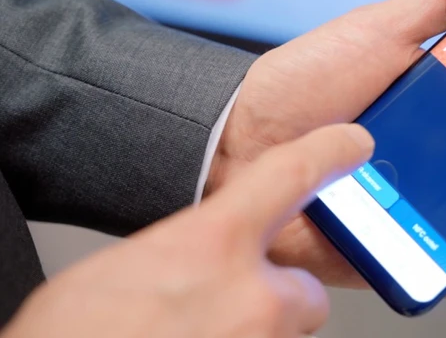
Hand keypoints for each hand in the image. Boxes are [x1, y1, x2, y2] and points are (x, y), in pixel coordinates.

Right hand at [1, 124, 373, 337]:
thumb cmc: (75, 335)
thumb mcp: (127, 267)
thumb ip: (185, 250)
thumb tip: (206, 257)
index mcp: (211, 243)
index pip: (290, 176)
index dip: (326, 154)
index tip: (352, 144)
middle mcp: (251, 297)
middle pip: (302, 289)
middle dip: (277, 293)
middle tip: (227, 301)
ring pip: (285, 330)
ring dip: (256, 327)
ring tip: (200, 329)